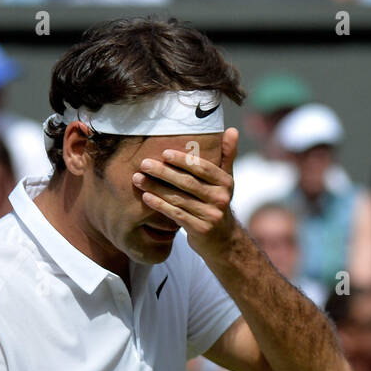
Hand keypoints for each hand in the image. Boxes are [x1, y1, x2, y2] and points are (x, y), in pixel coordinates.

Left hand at [133, 128, 238, 258]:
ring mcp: (211, 215)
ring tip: (138, 178)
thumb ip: (227, 155)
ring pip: (179, 198)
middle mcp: (220, 198)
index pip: (202, 168)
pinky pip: (176, 214)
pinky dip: (160, 205)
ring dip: (156, 188)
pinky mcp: (200, 230)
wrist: (223, 241)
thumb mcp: (226, 181)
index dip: (183, 160)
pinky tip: (145, 197)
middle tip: (144, 163)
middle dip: (164, 172)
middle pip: (187, 182)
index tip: (164, 153)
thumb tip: (232, 129)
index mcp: (225, 183)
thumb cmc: (217, 204)